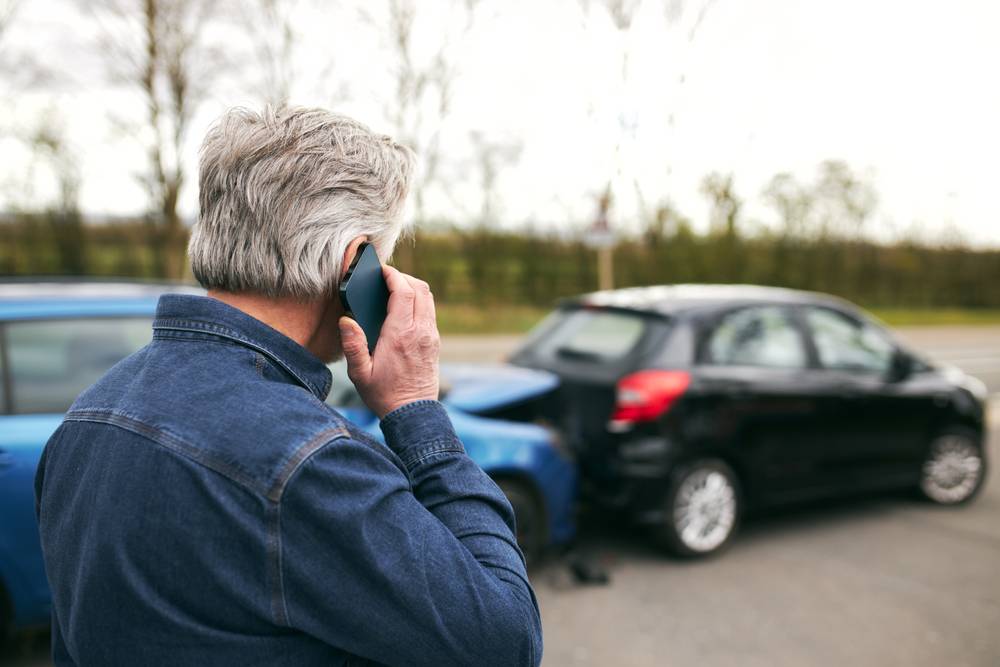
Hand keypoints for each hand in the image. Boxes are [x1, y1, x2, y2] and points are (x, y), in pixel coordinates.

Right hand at [339, 266, 440, 418]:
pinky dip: (418, 301)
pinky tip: (403, 308)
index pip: (403, 292)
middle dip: (403, 277)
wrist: (412, 413)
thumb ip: (352, 345)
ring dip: (413, 287)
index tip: (382, 271)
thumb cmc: (384, 394)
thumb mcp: (359, 373)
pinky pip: (429, 311)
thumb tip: (346, 320)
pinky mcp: (434, 342)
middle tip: (386, 278)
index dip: (393, 275)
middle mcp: (420, 331)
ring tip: (394, 289)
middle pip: (420, 288)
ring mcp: (430, 336)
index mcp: (400, 334)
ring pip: (428, 298)